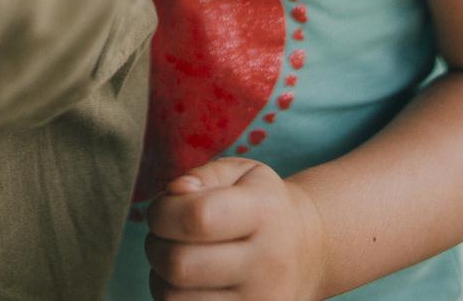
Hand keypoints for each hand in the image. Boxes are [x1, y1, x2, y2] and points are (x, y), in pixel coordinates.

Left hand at [144, 157, 327, 300]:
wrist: (306, 251)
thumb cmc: (262, 206)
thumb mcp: (243, 174)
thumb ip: (204, 176)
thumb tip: (174, 191)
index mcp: (265, 214)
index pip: (197, 217)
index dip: (163, 211)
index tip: (166, 206)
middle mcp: (267, 264)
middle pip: (179, 265)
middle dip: (155, 244)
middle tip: (165, 234)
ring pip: (174, 298)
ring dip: (160, 276)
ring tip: (178, 256)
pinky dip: (174, 298)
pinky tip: (189, 281)